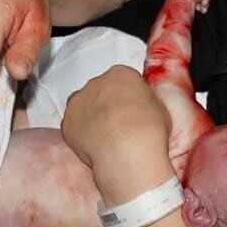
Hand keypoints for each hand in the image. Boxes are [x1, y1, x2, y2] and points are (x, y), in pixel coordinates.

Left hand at [61, 65, 173, 203]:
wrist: (127, 152)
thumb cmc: (148, 130)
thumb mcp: (160, 108)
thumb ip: (146, 102)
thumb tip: (143, 107)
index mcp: (121, 74)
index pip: (123, 79)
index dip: (129, 95)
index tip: (133, 108)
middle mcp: (96, 82)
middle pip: (100, 89)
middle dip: (107, 103)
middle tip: (120, 123)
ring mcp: (78, 101)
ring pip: (83, 106)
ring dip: (92, 117)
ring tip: (106, 137)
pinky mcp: (66, 122)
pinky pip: (73, 125)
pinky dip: (80, 134)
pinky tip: (94, 145)